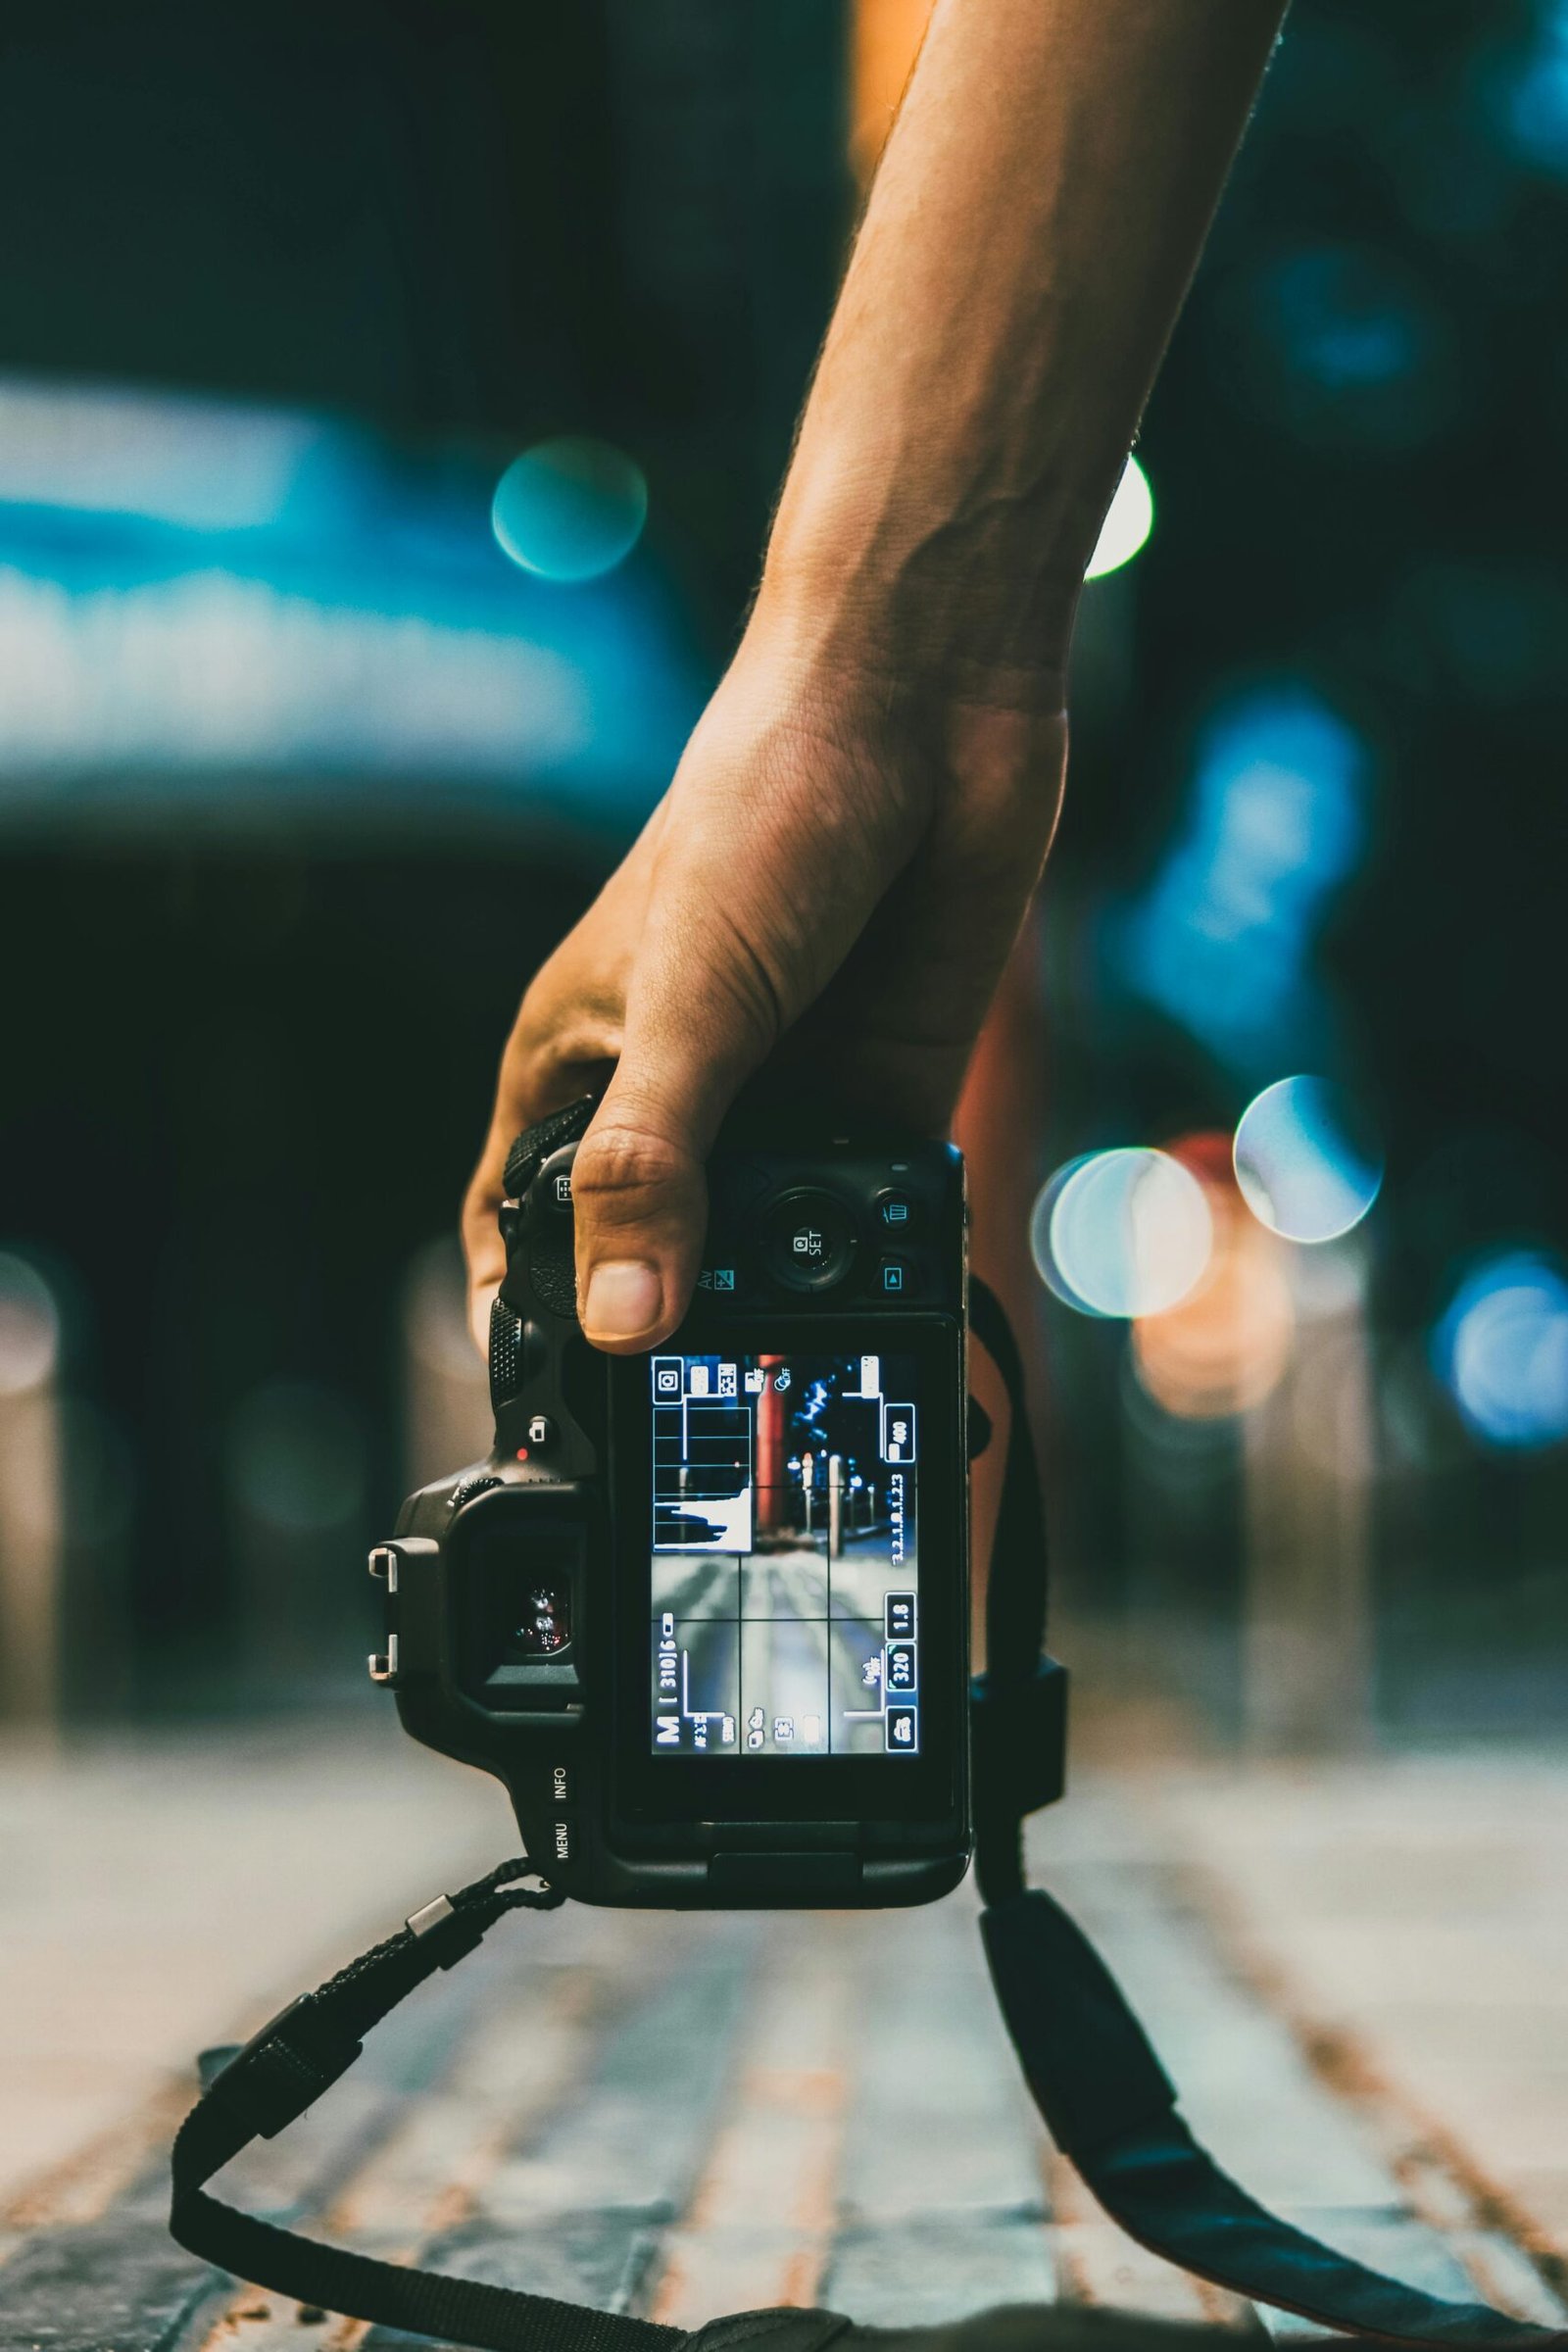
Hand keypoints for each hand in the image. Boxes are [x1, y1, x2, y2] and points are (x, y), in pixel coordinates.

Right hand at [462, 611, 1065, 1355]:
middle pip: (654, 1250)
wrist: (927, 711)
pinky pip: (870, 1211)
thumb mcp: (689, 1004)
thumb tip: (620, 1320)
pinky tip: (892, 1279)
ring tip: (810, 1337)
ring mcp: (781, 1096)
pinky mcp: (878, 1094)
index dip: (520, 1311)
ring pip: (768, 1245)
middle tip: (711, 1400)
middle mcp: (677, 1092)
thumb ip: (650, 1165)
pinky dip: (877, 1250)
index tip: (549, 1404)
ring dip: (786, 1292)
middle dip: (678, 1324)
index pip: (518, 1219)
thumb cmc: (765, 809)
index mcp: (580, 1062)